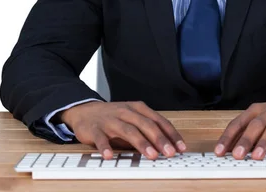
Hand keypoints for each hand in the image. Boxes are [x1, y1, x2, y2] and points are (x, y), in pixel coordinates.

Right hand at [60, 101, 186, 159]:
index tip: (180, 147)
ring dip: (141, 143)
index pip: (159, 121)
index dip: (171, 134)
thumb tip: (168, 146)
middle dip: (159, 139)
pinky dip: (105, 147)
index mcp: (138, 109)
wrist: (85, 111)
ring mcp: (110, 120)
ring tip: (151, 155)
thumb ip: (148, 130)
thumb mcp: (133, 119)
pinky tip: (109, 156)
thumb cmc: (114, 117)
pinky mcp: (95, 129)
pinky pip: (101, 138)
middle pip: (146, 125)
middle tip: (169, 152)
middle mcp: (126, 112)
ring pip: (128, 131)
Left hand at [214, 99, 265, 159]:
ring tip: (257, 157)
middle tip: (237, 155)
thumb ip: (245, 132)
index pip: (238, 123)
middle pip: (255, 125)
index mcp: (255, 111)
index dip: (228, 137)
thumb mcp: (259, 120)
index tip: (219, 151)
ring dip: (264, 143)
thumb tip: (229, 149)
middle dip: (245, 140)